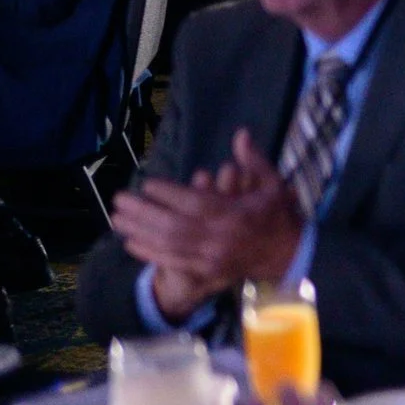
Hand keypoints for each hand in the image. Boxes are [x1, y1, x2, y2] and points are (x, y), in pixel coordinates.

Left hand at [109, 129, 304, 315]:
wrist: (287, 255)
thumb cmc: (277, 215)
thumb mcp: (273, 185)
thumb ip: (254, 160)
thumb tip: (240, 133)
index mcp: (235, 214)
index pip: (194, 202)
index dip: (167, 193)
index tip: (146, 183)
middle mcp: (220, 238)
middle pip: (172, 225)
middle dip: (142, 212)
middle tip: (119, 200)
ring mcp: (211, 258)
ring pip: (167, 245)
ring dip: (139, 232)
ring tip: (117, 219)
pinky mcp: (206, 271)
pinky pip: (172, 262)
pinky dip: (149, 253)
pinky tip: (130, 242)